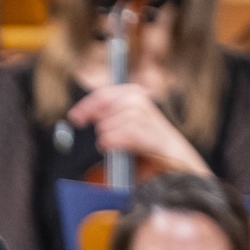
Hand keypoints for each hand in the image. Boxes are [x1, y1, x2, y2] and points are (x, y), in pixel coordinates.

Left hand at [67, 84, 208, 175]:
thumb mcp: (125, 121)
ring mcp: (142, 115)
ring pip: (105, 126)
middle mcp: (138, 100)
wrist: (174, 157)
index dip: (85, 107)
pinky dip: (111, 145)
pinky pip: (112, 138)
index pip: (102, 95)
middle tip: (100, 136)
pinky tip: (116, 149)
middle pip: (102, 110)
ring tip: (120, 145)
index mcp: (134, 93)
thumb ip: (107, 113)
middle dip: (98, 124)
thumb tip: (81, 114)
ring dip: (107, 139)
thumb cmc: (146, 141)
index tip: (75, 118)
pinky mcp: (143, 133)